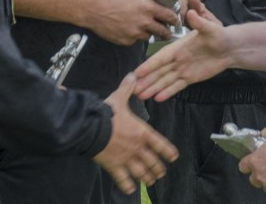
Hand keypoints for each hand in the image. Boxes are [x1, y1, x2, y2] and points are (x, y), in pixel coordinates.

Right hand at [86, 0, 179, 46]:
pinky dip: (134, 36)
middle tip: (167, 32)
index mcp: (148, 7)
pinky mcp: (127, 41)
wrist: (94, 10)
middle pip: (163, 32)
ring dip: (148, 34)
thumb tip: (155, 4)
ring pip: (149, 37)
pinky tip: (127, 29)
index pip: (169, 16)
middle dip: (166, 33)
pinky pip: (135, 40)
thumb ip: (145, 1)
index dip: (174, 19)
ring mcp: (135, 33)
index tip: (175, 21)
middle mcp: (144, 22)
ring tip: (142, 28)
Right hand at [95, 74, 177, 193]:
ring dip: (147, 178)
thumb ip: (128, 88)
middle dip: (158, 169)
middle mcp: (138, 148)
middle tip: (160, 173)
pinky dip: (127, 186)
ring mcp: (127, 159)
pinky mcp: (114, 167)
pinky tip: (130, 189)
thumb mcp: (119, 98)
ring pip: (141, 172)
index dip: (168, 152)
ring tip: (150, 181)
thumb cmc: (107, 113)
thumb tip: (132, 75)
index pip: (160, 144)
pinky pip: (123, 179)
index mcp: (142, 132)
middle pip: (152, 162)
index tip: (173, 157)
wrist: (92, 128)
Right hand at [134, 0, 229, 100]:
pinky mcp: (191, 78)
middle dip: (146, 80)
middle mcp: (177, 59)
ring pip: (165, 80)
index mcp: (178, 47)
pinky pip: (177, 86)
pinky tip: (157, 99)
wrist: (230, 47)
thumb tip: (190, 12)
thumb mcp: (210, 28)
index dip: (149, 65)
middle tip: (133, 89)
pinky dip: (167, 92)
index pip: (161, 58)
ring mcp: (183, 69)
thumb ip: (199, 22)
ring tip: (140, 96)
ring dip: (153, 88)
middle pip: (159, 71)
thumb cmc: (219, 35)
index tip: (136, 72)